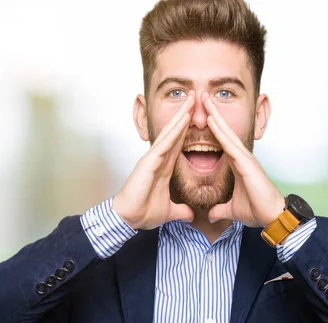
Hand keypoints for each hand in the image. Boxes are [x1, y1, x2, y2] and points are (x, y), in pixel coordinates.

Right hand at [112, 91, 195, 229]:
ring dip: (181, 117)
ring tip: (191, 101)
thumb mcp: (170, 212)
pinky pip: (164, 144)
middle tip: (196, 97)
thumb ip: (181, 211)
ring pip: (170, 133)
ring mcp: (152, 159)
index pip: (179, 144)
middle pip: (175, 133)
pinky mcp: (148, 163)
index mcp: (164, 167)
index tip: (198, 116)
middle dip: (185, 115)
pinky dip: (173, 132)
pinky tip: (182, 120)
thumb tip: (191, 216)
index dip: (188, 130)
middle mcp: (158, 159)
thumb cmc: (144, 212)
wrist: (129, 219)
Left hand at [202, 92, 284, 227]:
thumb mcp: (232, 209)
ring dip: (216, 116)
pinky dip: (220, 132)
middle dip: (213, 114)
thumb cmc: (257, 210)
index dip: (212, 128)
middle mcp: (241, 157)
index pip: (221, 142)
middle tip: (202, 97)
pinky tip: (212, 120)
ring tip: (204, 100)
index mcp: (237, 165)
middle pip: (224, 132)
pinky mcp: (247, 163)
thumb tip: (211, 215)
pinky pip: (230, 144)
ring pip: (227, 133)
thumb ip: (221, 209)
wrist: (271, 216)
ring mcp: (245, 158)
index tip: (202, 115)